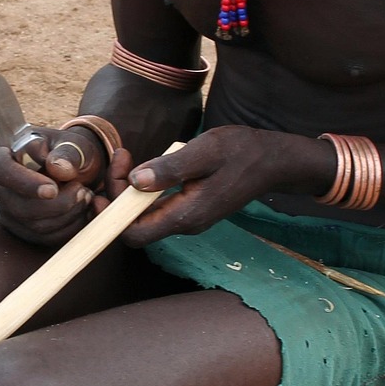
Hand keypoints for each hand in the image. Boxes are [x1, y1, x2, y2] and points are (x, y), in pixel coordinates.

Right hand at [0, 124, 109, 246]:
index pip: (2, 171)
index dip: (25, 183)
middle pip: (19, 207)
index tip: (53, 189)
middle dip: (57, 204)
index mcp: (3, 156)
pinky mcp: (26, 230)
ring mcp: (10, 212)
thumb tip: (60, 169)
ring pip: (36, 226)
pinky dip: (72, 227)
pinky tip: (84, 210)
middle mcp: (1, 187)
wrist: (72, 168)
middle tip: (83, 190)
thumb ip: (67, 151)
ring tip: (86, 195)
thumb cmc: (67, 150)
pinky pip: (48, 238)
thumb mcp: (72, 142)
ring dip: (68, 215)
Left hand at [119, 126, 328, 245]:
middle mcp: (185, 223)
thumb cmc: (242, 152)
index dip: (112, 214)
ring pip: (143, 216)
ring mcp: (188, 218)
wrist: (273, 160)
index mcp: (187, 215)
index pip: (134, 233)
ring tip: (127, 158)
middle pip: (134, 226)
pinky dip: (142, 189)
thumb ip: (170, 169)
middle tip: (121, 159)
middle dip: (116, 196)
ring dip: (127, 191)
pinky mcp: (190, 209)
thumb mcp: (205, 152)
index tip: (111, 178)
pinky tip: (144, 166)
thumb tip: (135, 181)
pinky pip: (156, 207)